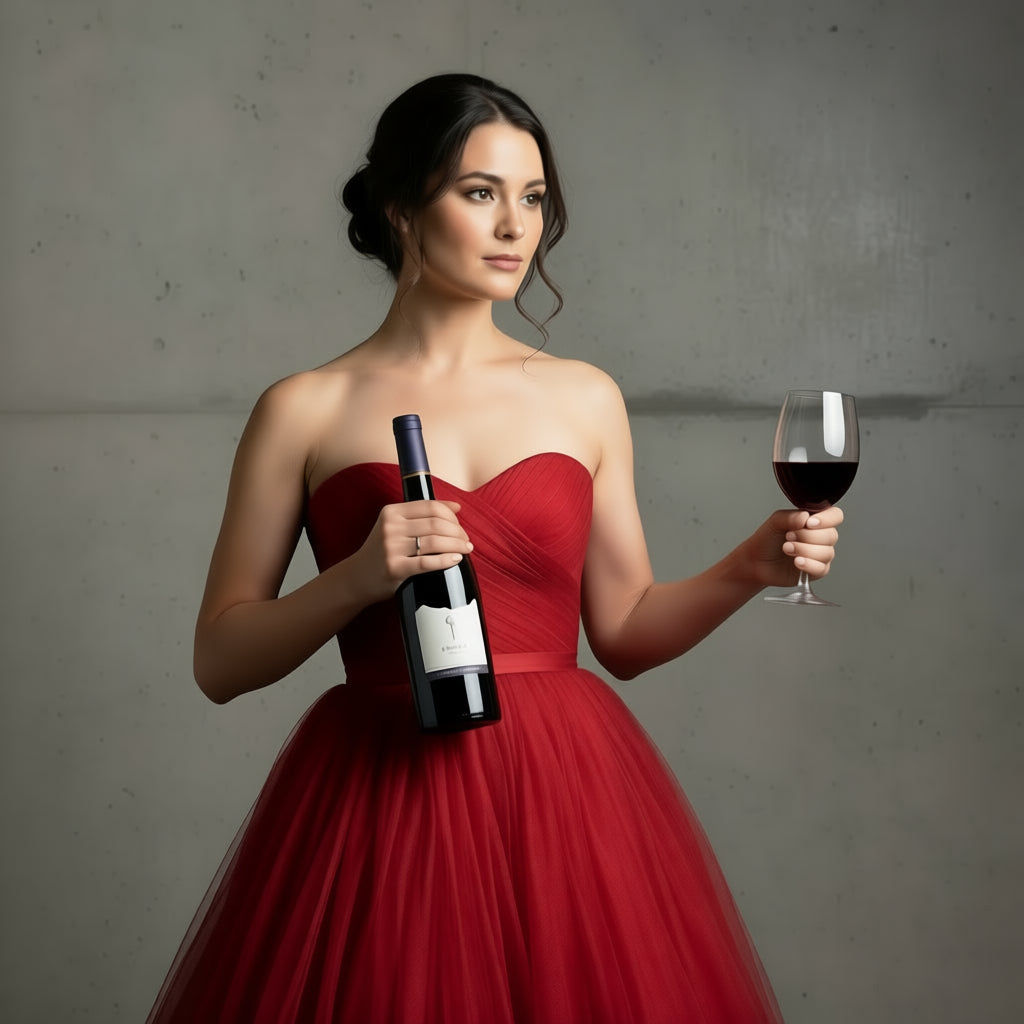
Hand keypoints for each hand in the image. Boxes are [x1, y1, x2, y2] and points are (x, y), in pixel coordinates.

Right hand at [349, 499, 473, 603]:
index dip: (452, 516)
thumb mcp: (395, 526)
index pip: (431, 507)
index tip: (460, 526)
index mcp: (391, 512)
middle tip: (466, 541)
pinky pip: (427, 563)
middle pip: (436, 524)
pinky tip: (456, 559)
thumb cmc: (382, 551)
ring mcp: (391, 547)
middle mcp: (390, 527)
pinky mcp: (394, 568)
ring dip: (457, 545)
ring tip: (465, 550)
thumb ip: (421, 514)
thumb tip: (457, 506)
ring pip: (435, 542)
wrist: (357, 576)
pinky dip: (446, 560)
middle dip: (458, 532)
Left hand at [749, 507, 842, 588]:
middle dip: (807, 536)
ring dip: (804, 550)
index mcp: (816, 521)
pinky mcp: (817, 570)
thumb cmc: (767, 539)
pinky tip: (797, 562)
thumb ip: (791, 516)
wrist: (756, 560)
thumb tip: (806, 517)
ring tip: (786, 548)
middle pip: (831, 535)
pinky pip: (821, 568)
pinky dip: (809, 564)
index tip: (809, 523)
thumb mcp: (775, 521)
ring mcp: (821, 554)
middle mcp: (822, 537)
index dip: (827, 519)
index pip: (835, 516)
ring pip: (826, 552)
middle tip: (788, 536)